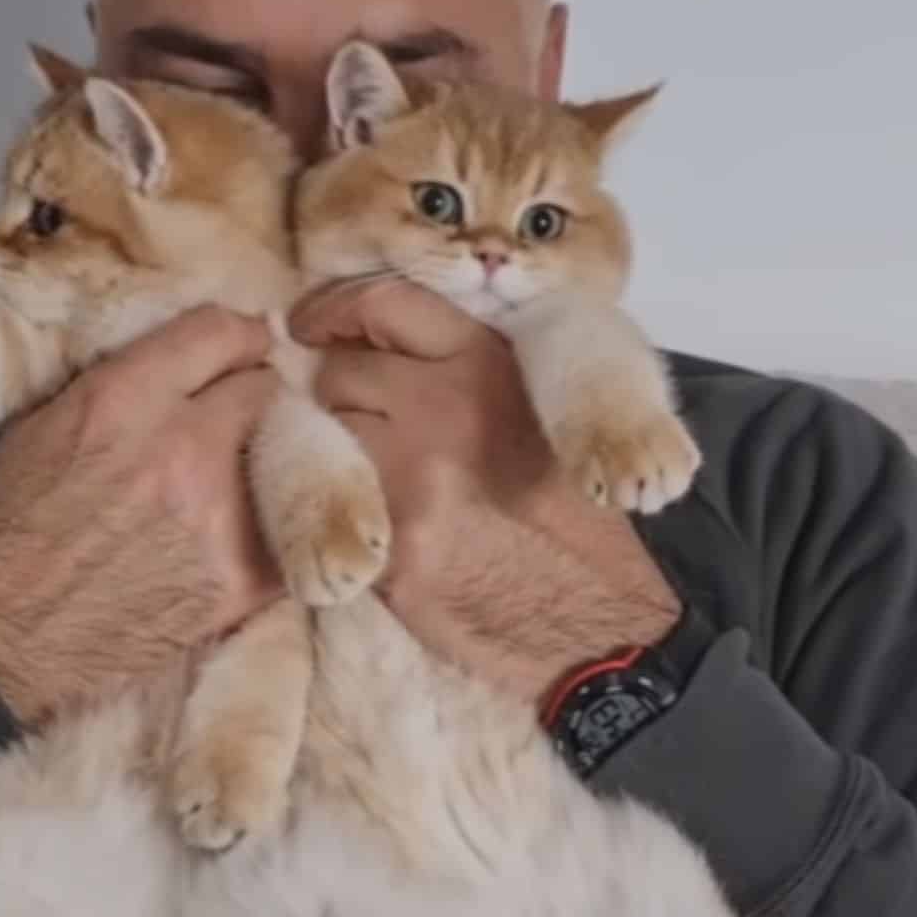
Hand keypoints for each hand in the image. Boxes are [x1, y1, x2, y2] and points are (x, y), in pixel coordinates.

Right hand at [0, 307, 281, 722]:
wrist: (10, 636)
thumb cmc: (15, 531)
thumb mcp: (42, 426)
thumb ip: (119, 383)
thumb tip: (180, 361)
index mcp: (124, 400)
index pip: (220, 330)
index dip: (240, 336)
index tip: (248, 346)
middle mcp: (181, 446)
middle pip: (265, 386)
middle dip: (253, 395)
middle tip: (242, 417)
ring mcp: (220, 513)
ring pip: (292, 451)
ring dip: (272, 454)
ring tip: (249, 471)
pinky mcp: (243, 576)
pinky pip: (296, 523)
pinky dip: (283, 519)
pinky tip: (261, 522)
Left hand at [291, 282, 680, 702]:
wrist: (603, 612)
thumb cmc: (583, 511)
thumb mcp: (547, 408)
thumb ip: (475, 370)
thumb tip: (395, 346)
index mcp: (487, 364)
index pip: (383, 304)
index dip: (335, 309)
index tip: (313, 324)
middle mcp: (437, 406)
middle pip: (340, 371)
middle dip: (341, 391)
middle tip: (360, 418)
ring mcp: (404, 474)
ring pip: (326, 434)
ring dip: (341, 449)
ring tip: (380, 474)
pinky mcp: (384, 540)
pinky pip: (333, 501)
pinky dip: (347, 507)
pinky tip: (379, 524)